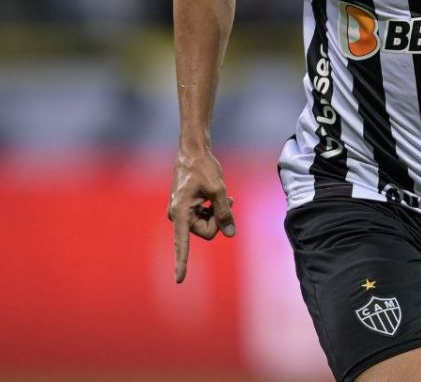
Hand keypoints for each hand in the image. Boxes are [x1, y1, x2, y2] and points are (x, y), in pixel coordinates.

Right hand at [167, 148, 235, 282]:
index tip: (179, 280)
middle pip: (206, 233)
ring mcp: (182, 213)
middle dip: (219, 220)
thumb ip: (225, 213)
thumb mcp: (219, 190)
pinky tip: (215, 197)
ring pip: (207, 226)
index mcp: (180, 213)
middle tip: (227, 201)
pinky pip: (205, 218)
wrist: (193, 152)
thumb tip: (231, 234)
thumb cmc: (204, 168)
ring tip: (222, 196)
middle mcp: (178, 216)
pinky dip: (213, 210)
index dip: (182, 262)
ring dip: (217, 213)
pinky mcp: (187, 209)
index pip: (182, 243)